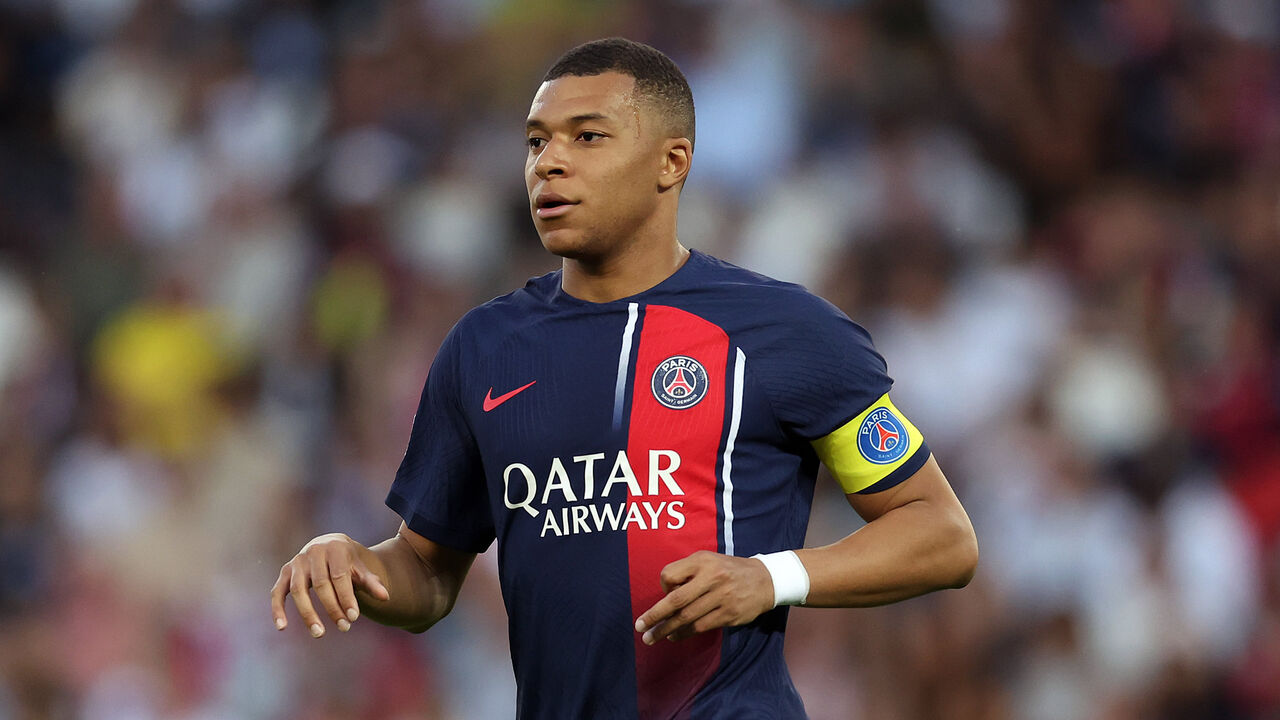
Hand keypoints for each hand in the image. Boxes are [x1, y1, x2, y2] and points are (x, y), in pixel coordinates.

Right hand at [270, 533, 389, 637]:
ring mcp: (296, 562)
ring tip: (319, 633)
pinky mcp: (284, 573)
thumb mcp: (360, 568)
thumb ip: (371, 583)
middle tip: (344, 628)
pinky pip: (277, 592)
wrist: (328, 545)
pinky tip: (282, 627)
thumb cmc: (347, 561)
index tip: (353, 618)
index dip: (346, 598)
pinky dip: (277, 609)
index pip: (339, 576)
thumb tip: (385, 597)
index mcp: (334, 548)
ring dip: (308, 613)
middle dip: (332, 608)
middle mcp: (313, 552)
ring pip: (298, 590)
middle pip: (321, 585)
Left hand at [633, 550, 774, 644]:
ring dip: (666, 629)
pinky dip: (684, 633)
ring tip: (652, 638)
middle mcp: (712, 577)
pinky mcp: (729, 614)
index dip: (663, 587)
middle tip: (640, 627)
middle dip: (654, 615)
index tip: (664, 593)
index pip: (670, 574)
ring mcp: (721, 597)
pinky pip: (700, 627)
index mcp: (703, 561)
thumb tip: (665, 595)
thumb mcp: (708, 560)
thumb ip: (687, 572)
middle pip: (676, 600)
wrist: (765, 580)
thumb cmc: (728, 570)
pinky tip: (674, 636)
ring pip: (687, 617)